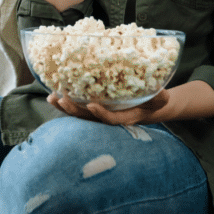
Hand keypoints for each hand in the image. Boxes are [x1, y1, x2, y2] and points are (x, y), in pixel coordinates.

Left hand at [47, 89, 170, 125]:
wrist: (148, 106)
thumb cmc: (154, 102)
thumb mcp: (160, 100)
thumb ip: (160, 98)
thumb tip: (162, 92)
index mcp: (124, 118)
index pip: (110, 120)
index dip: (101, 114)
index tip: (91, 105)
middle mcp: (109, 118)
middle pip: (89, 120)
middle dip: (74, 111)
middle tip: (62, 100)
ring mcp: (100, 115)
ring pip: (79, 115)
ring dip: (65, 108)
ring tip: (52, 97)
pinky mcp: (93, 110)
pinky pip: (77, 108)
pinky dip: (65, 103)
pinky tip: (53, 94)